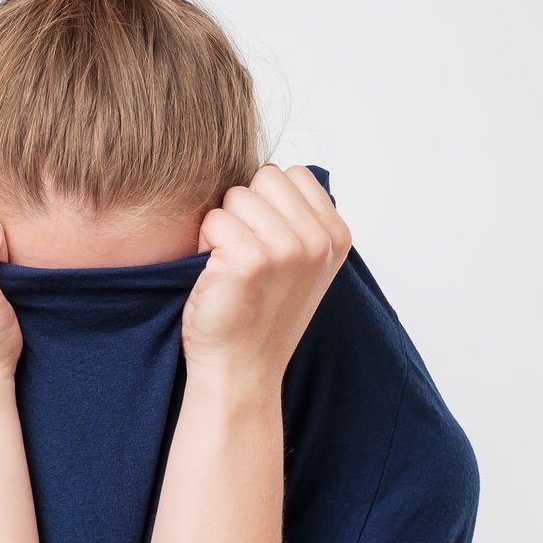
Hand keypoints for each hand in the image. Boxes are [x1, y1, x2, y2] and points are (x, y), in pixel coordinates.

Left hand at [181, 164, 351, 386]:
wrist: (241, 369)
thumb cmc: (260, 314)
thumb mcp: (302, 263)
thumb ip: (300, 218)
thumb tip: (272, 173)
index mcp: (336, 235)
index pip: (291, 174)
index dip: (267, 202)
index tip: (266, 243)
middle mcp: (318, 240)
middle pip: (264, 178)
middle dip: (245, 208)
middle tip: (245, 255)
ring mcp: (287, 248)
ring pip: (236, 196)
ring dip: (223, 227)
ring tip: (232, 267)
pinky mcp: (250, 259)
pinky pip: (214, 220)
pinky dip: (206, 245)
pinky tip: (217, 276)